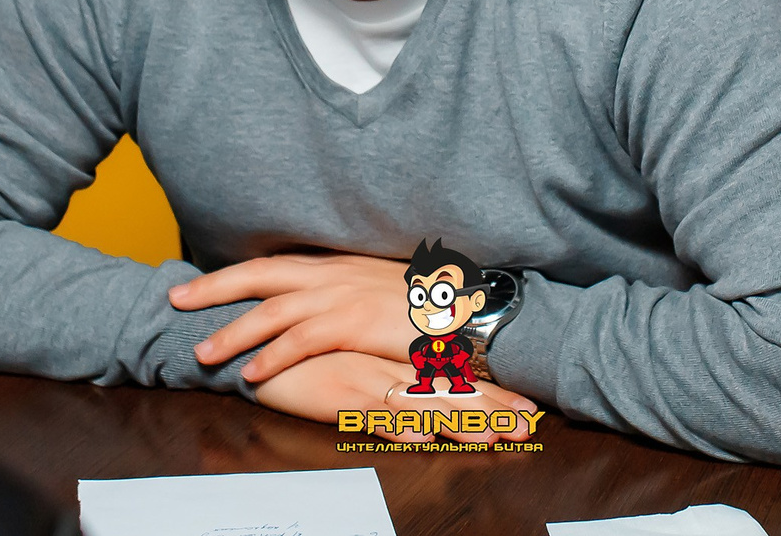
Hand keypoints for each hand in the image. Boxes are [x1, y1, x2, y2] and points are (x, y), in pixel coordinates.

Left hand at [171, 252, 413, 379]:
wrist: (468, 307)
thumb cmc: (428, 303)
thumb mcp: (380, 287)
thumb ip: (346, 291)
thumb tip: (320, 302)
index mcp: (336, 265)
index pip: (274, 264)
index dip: (235, 273)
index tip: (201, 281)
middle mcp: (333, 274)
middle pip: (259, 274)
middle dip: (214, 286)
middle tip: (176, 298)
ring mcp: (343, 296)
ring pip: (272, 311)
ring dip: (233, 332)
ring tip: (202, 353)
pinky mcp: (355, 323)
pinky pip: (302, 341)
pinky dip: (272, 357)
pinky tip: (249, 373)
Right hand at [251, 350, 538, 443]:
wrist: (254, 342)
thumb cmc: (302, 353)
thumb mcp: (352, 360)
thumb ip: (385, 370)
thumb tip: (419, 390)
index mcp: (393, 355)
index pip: (453, 377)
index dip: (490, 395)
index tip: (527, 411)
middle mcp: (386, 363)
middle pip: (447, 390)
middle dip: (488, 411)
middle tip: (525, 427)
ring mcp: (364, 376)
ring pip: (420, 400)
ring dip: (455, 419)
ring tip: (490, 437)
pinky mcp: (337, 391)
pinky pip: (371, 409)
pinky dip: (397, 422)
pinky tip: (419, 435)